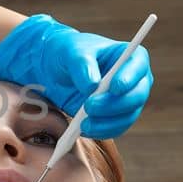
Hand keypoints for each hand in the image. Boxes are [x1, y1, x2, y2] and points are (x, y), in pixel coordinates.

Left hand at [0, 13, 153, 139]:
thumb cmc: (59, 51)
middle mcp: (128, 78)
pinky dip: (98, 130)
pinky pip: (111, 127)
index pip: (138, 66)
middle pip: (135, 96)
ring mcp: (120, 99)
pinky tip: (80, 128)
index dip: (130, 79)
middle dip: (114, 105)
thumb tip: (94, 87)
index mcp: (125, 55)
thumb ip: (82, 65)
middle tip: (88, 110)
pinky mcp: (107, 116)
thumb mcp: (67, 51)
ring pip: (125, 116)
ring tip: (81, 120)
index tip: (112, 87)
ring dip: (106, 122)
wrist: (44, 67)